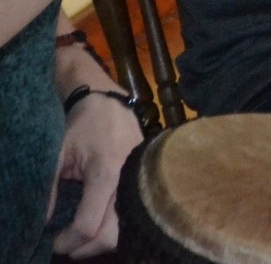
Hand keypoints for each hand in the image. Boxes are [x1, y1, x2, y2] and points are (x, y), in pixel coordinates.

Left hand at [51, 93, 142, 257]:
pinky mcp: (146, 182)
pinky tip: (100, 223)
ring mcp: (141, 182)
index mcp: (106, 173)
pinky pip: (132, 215)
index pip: (88, 225)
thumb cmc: (82, 126)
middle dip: (86, 248)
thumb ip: (51, 190)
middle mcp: (128, 182)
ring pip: (125, 228)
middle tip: (67, 245)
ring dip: (101, 240)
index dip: (68, 241)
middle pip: (111, 234)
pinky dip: (114, 226)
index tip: (55, 242)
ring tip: (82, 236)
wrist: (110, 103)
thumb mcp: (58, 155)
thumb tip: (44, 222)